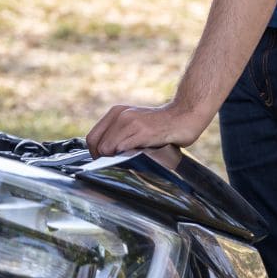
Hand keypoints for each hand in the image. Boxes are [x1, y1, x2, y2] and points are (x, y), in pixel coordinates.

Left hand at [84, 102, 206, 156]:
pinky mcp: (143, 131)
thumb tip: (102, 155)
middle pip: (97, 145)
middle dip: (103, 159)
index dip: (96, 154)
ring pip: (106, 148)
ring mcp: (131, 122)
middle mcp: (121, 115)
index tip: (106, 162)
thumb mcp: (134, 124)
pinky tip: (136, 157)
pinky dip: (124, 157)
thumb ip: (118, 134)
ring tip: (128, 161)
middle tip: (117, 165)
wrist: (184, 116)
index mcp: (116, 112)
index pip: (92, 138)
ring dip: (114, 159)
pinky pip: (121, 148)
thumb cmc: (160, 126)